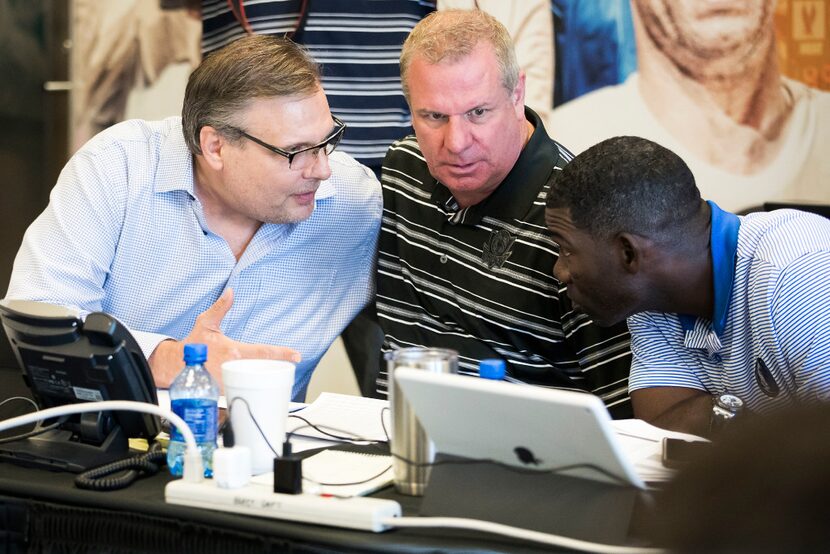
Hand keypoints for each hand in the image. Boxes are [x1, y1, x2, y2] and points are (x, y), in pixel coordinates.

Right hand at [148, 289, 301, 389]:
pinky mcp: (222, 392)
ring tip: (268, 378)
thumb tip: (231, 292)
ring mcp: (227, 382)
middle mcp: (231, 367)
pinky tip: (251, 386)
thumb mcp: (206, 322)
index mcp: (232, 351)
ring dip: (261, 381)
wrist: (174, 365)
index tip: (297, 355)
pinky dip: (247, 388)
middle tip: (285, 368)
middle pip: (261, 370)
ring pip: (251, 383)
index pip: (263, 352)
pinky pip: (239, 391)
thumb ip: (221, 307)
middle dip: (274, 370)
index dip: (281, 353)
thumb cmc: (192, 344)